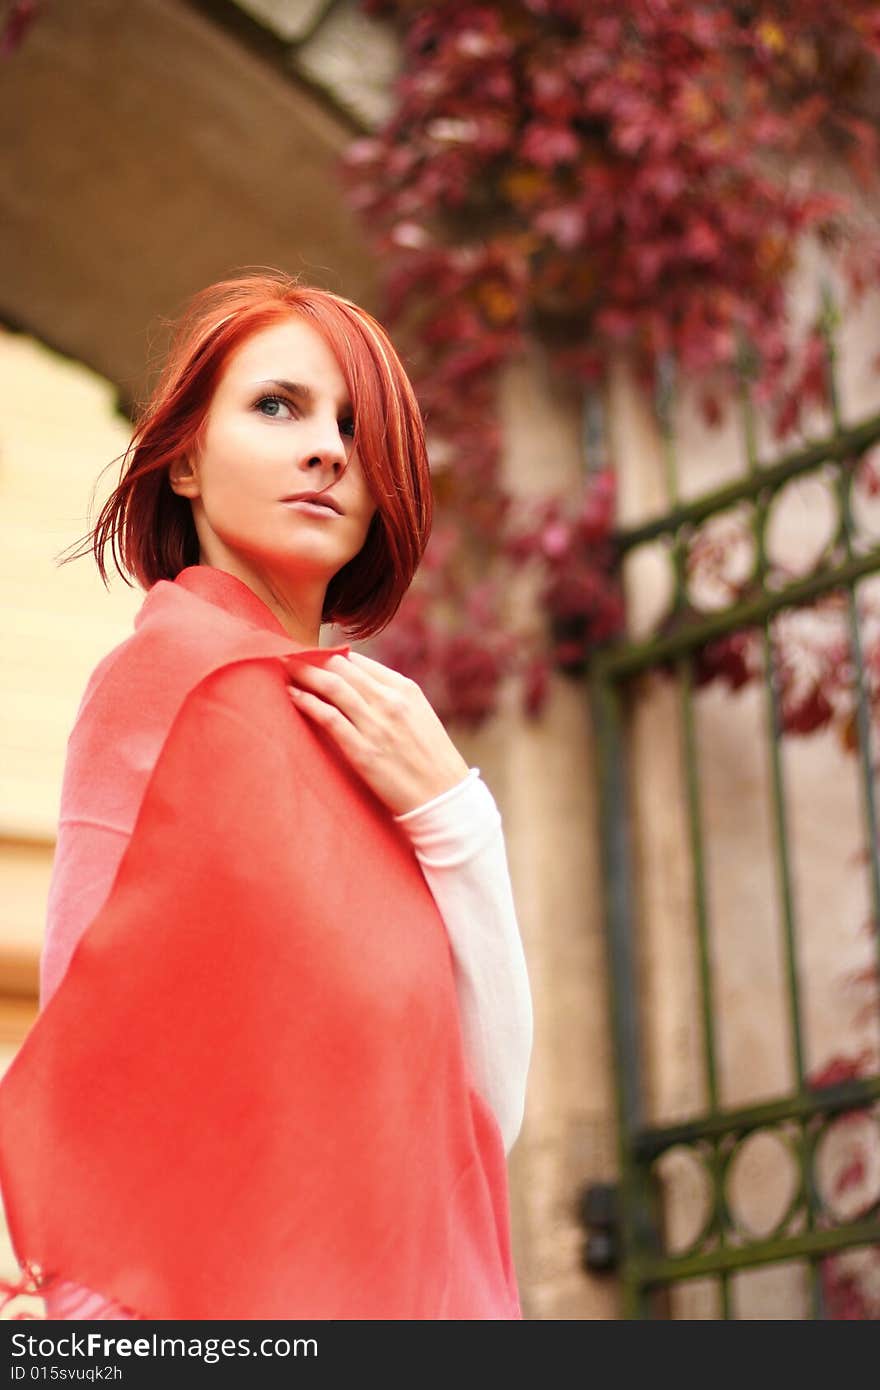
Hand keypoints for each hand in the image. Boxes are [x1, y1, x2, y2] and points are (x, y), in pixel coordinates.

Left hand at [285, 651, 470, 816]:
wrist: (443, 797)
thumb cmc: (429, 757)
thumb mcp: (419, 714)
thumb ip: (391, 695)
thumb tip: (357, 679)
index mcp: (404, 689)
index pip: (357, 661)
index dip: (328, 655)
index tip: (306, 654)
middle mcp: (390, 702)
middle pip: (340, 668)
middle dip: (309, 658)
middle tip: (284, 653)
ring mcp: (376, 726)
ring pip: (332, 686)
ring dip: (302, 673)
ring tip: (282, 666)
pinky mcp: (363, 752)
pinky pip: (329, 717)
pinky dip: (307, 702)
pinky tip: (291, 694)